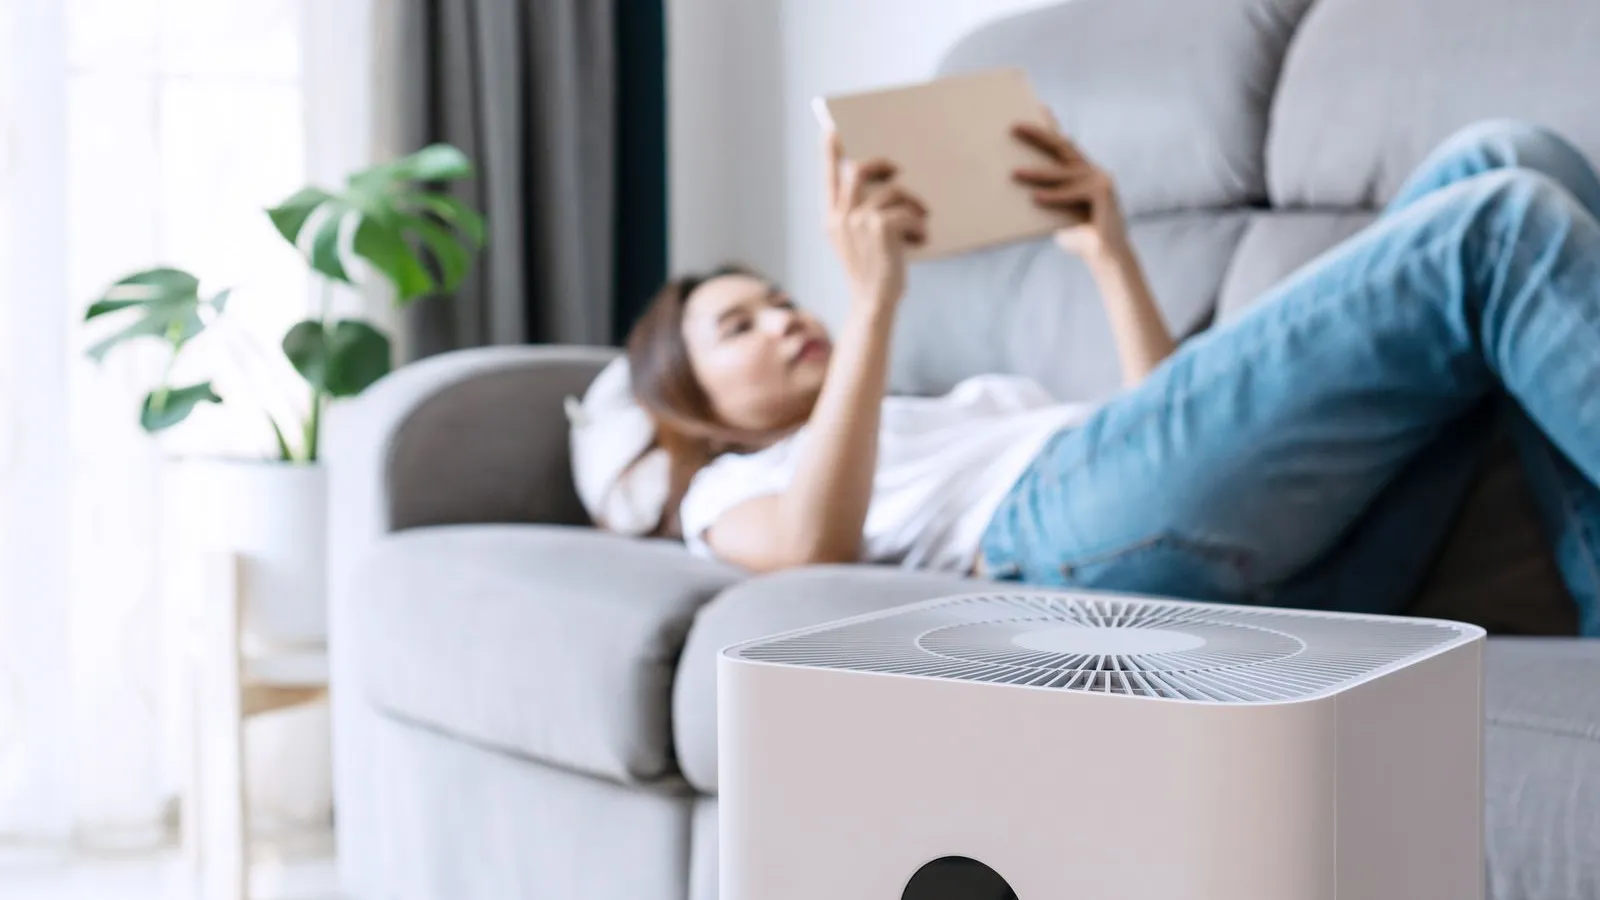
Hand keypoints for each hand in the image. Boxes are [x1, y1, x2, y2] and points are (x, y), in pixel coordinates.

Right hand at [823, 130, 928, 307]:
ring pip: (891, 190)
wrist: (874, 302)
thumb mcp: (858, 243)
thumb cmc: (872, 272)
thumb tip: (885, 183)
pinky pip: (906, 211)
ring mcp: (858, 222)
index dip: (830, 154)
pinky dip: (919, 225)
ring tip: (922, 218)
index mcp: (832, 220)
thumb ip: (860, 216)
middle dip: (881, 164)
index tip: (831, 132)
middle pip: (859, 171)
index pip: (829, 179)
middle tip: (898, 169)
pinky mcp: (880, 228)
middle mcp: (840, 217)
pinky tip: (923, 239)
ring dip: (913, 203)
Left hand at [1011, 116, 1127, 261]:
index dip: (1051, 125)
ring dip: (1036, 173)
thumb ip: (1046, 199)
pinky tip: (1035, 198)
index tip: (1038, 107)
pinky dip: (1054, 197)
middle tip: (1014, 127)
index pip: (1064, 145)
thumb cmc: (1079, 239)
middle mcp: (1093, 171)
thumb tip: (1016, 188)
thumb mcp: (1057, 214)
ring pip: (1062, 173)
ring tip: (1013, 173)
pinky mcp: (1103, 193)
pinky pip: (1072, 193)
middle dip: (1038, 135)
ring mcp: (1100, 180)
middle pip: (1062, 146)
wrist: (1107, 258)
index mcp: (1083, 172)